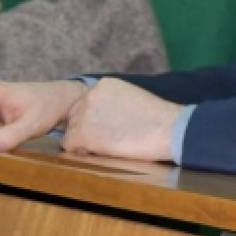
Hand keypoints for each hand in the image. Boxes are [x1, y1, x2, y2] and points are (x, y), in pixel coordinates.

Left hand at [60, 78, 182, 160]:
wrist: (166, 128)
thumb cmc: (157, 118)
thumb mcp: (132, 97)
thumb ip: (113, 101)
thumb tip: (103, 116)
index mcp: (104, 84)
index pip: (86, 103)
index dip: (95, 118)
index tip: (111, 126)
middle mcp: (90, 95)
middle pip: (76, 116)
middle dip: (88, 128)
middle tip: (110, 137)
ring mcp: (84, 113)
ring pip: (72, 131)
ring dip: (86, 140)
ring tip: (110, 143)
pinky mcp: (82, 133)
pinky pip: (69, 145)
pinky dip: (82, 151)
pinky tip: (103, 150)